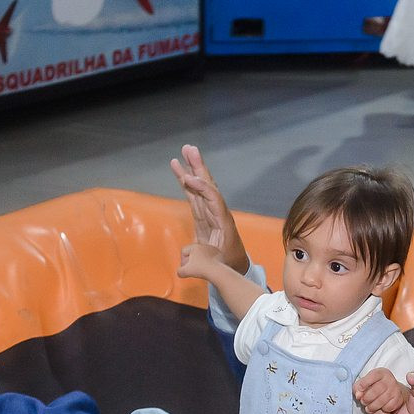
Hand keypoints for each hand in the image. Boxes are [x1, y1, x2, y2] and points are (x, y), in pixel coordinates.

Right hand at [169, 145, 248, 273]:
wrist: (234, 264)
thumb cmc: (227, 264)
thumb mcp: (220, 263)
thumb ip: (207, 259)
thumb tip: (191, 255)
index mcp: (223, 220)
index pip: (213, 199)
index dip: (201, 188)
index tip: (187, 178)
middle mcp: (217, 210)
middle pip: (208, 185)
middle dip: (199, 167)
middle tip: (190, 149)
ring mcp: (209, 211)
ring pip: (200, 186)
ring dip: (192, 169)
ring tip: (184, 152)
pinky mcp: (202, 214)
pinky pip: (194, 195)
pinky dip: (186, 183)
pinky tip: (179, 171)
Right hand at [178, 242, 227, 281]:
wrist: (217, 271)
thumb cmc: (200, 270)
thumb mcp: (185, 272)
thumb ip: (179, 271)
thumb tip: (179, 272)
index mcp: (194, 246)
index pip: (184, 251)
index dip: (182, 260)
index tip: (185, 267)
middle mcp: (203, 245)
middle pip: (193, 252)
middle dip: (192, 260)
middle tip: (193, 269)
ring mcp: (212, 248)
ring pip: (203, 254)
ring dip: (201, 261)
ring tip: (202, 269)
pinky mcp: (220, 253)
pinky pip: (212, 257)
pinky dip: (210, 262)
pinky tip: (210, 269)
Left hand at [354, 367, 409, 413]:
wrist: (390, 394)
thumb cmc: (374, 388)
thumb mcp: (364, 384)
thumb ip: (358, 388)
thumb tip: (358, 395)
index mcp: (381, 373)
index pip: (374, 375)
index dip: (365, 382)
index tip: (360, 390)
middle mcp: (390, 379)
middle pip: (377, 389)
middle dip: (367, 398)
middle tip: (363, 402)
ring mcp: (396, 389)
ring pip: (382, 400)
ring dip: (373, 406)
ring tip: (368, 408)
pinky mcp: (399, 399)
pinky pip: (389, 406)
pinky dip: (382, 409)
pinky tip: (380, 408)